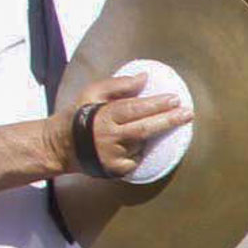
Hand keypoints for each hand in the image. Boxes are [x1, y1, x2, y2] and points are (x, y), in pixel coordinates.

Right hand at [49, 72, 193, 178]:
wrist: (58, 146)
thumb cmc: (79, 115)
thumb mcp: (92, 92)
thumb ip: (119, 85)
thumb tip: (144, 78)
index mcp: (104, 115)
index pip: (136, 108)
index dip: (157, 104)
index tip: (175, 99)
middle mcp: (109, 137)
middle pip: (145, 129)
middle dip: (169, 120)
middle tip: (188, 113)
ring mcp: (113, 156)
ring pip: (142, 144)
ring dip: (151, 135)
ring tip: (154, 125)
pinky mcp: (115, 170)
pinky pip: (137, 158)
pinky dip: (140, 150)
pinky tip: (134, 144)